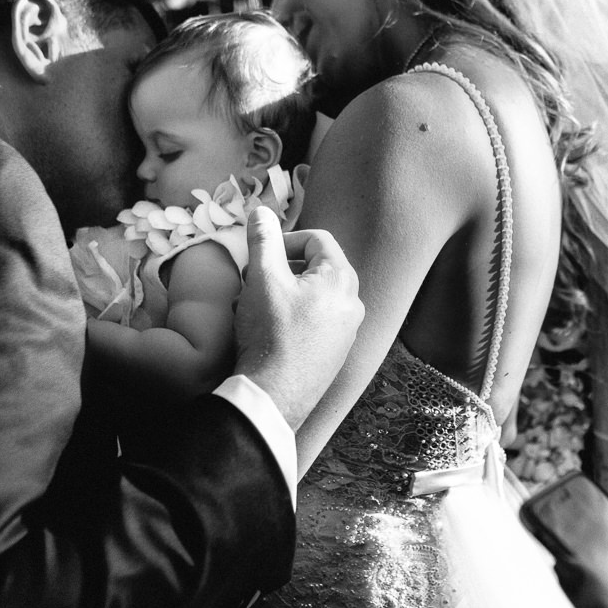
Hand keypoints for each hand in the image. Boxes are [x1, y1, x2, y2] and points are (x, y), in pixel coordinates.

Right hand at [235, 206, 362, 430]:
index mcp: (341, 280)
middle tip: (254, 280)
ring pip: (314, 297)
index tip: (261, 254)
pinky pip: (316, 323)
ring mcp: (347, 333)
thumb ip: (263, 240)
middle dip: (281, 269)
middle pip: (316, 269)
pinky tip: (268, 331)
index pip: (317, 240)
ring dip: (284, 294)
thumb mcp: (262, 278)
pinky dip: (293, 318)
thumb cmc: (271, 334)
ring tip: (257, 306)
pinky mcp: (335, 355)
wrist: (275, 396)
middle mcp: (353, 304)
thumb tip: (260, 212)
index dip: (285, 240)